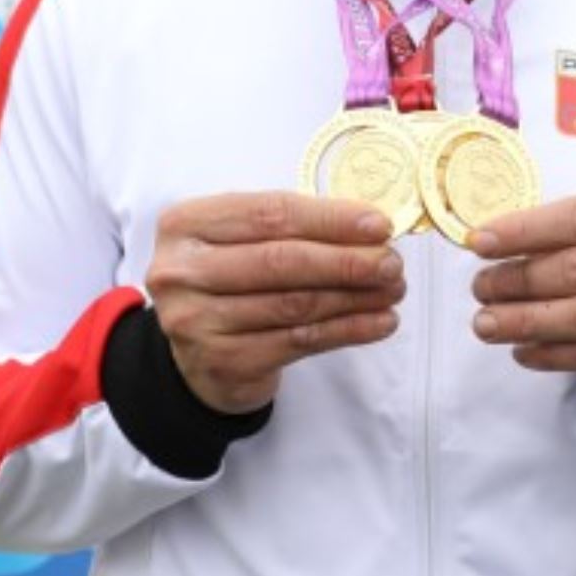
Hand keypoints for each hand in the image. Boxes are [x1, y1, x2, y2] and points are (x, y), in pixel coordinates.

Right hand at [145, 191, 404, 413]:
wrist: (197, 357)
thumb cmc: (230, 283)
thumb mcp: (243, 241)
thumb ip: (294, 228)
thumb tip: (370, 229)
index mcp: (186, 224)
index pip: (270, 213)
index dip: (330, 218)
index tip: (379, 224)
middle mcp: (182, 272)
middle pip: (282, 260)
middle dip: (347, 260)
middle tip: (392, 262)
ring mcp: (197, 321)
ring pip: (295, 304)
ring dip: (355, 296)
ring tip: (393, 290)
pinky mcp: (223, 362)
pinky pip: (300, 341)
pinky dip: (348, 330)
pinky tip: (379, 322)